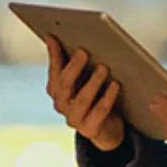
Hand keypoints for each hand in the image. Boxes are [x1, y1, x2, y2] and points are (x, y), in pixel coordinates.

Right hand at [44, 36, 124, 151]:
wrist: (105, 128)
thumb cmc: (91, 96)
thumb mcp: (78, 77)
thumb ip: (65, 59)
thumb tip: (51, 37)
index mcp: (55, 90)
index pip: (53, 71)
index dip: (54, 55)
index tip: (56, 38)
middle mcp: (61, 105)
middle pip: (64, 86)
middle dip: (74, 67)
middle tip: (84, 52)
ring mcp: (74, 119)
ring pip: (82, 99)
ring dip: (93, 82)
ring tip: (104, 67)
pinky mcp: (90, 129)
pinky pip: (99, 112)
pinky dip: (107, 97)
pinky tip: (115, 85)